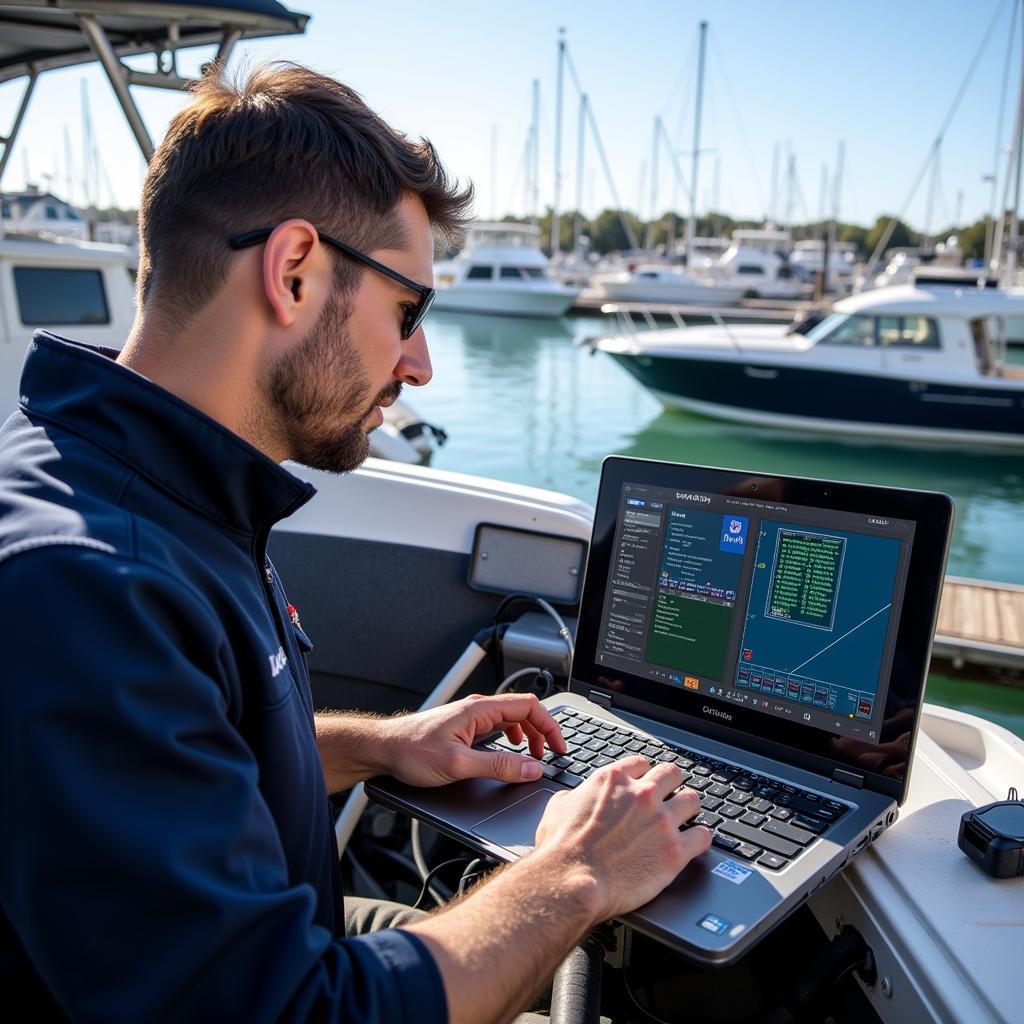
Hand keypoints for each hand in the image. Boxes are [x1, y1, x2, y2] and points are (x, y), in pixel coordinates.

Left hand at [381, 693, 566, 787]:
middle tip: (551, 756)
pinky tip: (509, 752)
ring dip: (528, 736)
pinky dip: (512, 739)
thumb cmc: (412, 751)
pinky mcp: (464, 728)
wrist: (383, 749)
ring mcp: (470, 718)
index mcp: (480, 710)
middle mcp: (477, 709)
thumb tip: (531, 768)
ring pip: (511, 719)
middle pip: (523, 712)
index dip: (550, 726)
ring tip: (533, 757)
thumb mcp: (459, 764)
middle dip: (542, 733)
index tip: (559, 747)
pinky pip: (498, 727)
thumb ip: (498, 766)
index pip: (529, 707)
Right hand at [533, 756, 711, 922]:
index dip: (644, 774)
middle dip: (671, 785)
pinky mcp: (675, 851)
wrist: (571, 881)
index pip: (641, 763)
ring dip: (688, 808)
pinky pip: (704, 836)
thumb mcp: (558, 807)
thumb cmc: (561, 849)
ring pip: (692, 799)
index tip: (646, 782)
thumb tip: (578, 797)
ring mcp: (662, 821)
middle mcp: (641, 794)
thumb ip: (577, 796)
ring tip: (686, 818)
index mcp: (613, 780)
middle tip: (669, 796)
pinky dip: (700, 838)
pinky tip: (695, 843)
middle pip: (672, 774)